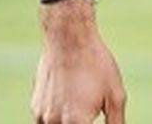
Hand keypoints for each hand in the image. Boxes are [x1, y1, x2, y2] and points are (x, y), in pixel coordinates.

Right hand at [32, 0, 127, 123]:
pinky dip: (57, 121)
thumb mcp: (115, 95)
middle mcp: (55, 122)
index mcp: (76, 122)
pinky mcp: (35, 107)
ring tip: (79, 108)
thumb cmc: (95, 64)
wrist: (68, 37)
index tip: (93, 120)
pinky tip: (70, 105)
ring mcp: (42, 116)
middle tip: (88, 116)